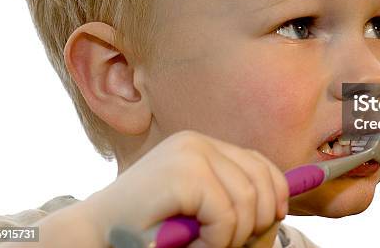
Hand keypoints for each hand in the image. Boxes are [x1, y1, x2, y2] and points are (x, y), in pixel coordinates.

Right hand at [83, 131, 288, 247]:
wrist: (96, 236)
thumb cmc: (151, 231)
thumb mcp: (202, 213)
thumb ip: (240, 206)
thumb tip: (284, 206)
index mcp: (204, 146)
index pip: (260, 164)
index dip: (276, 193)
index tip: (272, 220)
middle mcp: (199, 142)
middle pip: (261, 182)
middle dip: (256, 223)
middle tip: (225, 243)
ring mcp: (191, 153)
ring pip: (248, 202)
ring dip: (232, 238)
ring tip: (202, 244)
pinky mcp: (184, 172)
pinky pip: (227, 216)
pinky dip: (217, 241)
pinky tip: (192, 243)